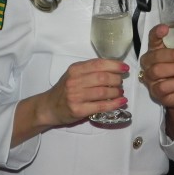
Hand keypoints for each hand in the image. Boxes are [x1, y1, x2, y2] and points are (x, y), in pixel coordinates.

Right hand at [12, 58, 129, 146]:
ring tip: (120, 92)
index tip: (125, 68)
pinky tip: (121, 101)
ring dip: (116, 92)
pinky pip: (101, 106)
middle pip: (103, 78)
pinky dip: (114, 104)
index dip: (114, 65)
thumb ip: (90, 69)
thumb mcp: (74, 74)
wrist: (49, 106)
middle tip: (121, 82)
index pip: (98, 64)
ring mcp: (76, 96)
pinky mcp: (78, 110)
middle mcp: (74, 81)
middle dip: (117, 79)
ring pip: (103, 92)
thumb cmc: (65, 89)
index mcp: (75, 69)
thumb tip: (114, 68)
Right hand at [139, 24, 173, 136]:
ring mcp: (150, 78)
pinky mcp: (155, 92)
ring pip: (158, 71)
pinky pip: (163, 86)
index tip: (165, 28)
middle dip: (173, 54)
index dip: (157, 32)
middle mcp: (149, 62)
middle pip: (156, 55)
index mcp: (156, 48)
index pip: (153, 37)